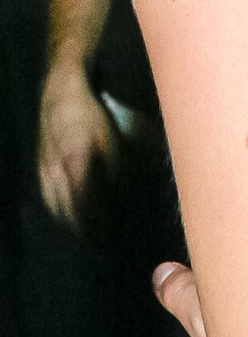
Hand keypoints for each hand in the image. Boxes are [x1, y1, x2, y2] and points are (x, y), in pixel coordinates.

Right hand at [38, 57, 114, 224]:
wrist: (60, 97)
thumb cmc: (92, 117)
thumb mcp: (112, 142)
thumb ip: (115, 171)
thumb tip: (120, 195)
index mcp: (76, 165)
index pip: (86, 207)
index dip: (98, 223)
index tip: (110, 233)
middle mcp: (56, 173)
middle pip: (69, 213)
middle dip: (86, 229)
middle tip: (103, 239)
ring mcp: (44, 173)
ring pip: (56, 209)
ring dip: (72, 223)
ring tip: (89, 232)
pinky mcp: (40, 171)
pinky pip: (49, 200)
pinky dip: (61, 212)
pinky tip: (71, 215)